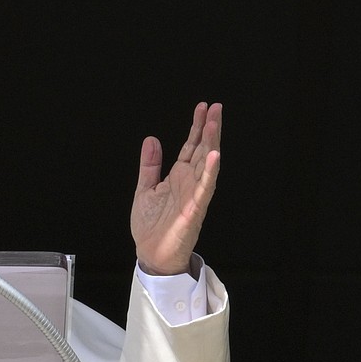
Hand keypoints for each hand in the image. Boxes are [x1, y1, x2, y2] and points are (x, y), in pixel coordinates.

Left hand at [131, 102, 221, 275]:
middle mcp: (190, 183)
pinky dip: (210, 172)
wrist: (151, 254)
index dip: (197, 127)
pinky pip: (205, 189)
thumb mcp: (144, 189)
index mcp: (178, 177)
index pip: (191, 146)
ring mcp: (194, 195)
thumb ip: (150, 165)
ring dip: (212, 144)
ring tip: (215, 124)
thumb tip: (152, 139)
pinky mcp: (194, 210)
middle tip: (216, 107)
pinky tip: (214, 156)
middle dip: (209, 129)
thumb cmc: (151, 226)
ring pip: (207, 165)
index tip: (203, 107)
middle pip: (203, 150)